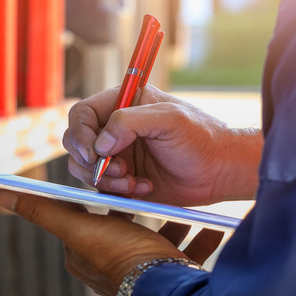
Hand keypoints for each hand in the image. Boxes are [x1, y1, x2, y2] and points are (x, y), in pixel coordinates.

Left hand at [0, 190, 223, 295]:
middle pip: (127, 225)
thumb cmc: (120, 257)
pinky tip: (212, 227)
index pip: (91, 215)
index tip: (119, 175)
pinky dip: (198, 240)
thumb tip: (0, 194)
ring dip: (174, 222)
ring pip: (159, 240)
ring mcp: (143, 274)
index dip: (104, 194)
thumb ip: (42, 210)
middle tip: (155, 185)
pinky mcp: (172, 279)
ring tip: (187, 206)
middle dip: (144, 206)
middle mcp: (112, 267)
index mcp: (86, 254)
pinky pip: (186, 255)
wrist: (166, 293)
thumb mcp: (79, 226)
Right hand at [62, 86, 261, 205]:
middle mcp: (115, 128)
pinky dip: (117, 191)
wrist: (220, 172)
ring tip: (133, 181)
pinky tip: (144, 187)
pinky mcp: (121, 178)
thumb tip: (100, 143)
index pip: (82, 114)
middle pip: (76, 142)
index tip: (95, 153)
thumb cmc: (201, 138)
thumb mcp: (170, 119)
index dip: (81, 134)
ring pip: (84, 168)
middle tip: (120, 169)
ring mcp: (116, 154)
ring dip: (105, 179)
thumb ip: (130, 122)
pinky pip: (102, 188)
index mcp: (124, 103)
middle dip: (91, 161)